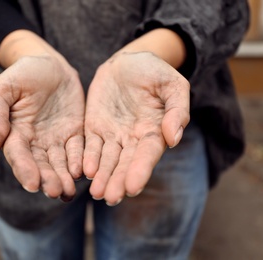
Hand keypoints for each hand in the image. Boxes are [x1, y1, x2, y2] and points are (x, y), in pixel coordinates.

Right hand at [0, 55, 84, 200]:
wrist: (50, 64)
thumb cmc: (23, 74)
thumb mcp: (3, 89)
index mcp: (15, 134)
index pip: (19, 156)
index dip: (25, 170)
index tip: (32, 185)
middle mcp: (35, 142)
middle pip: (41, 166)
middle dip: (48, 180)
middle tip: (56, 192)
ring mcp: (56, 140)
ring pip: (60, 164)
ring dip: (64, 178)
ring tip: (69, 192)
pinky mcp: (74, 134)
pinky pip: (78, 150)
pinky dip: (80, 161)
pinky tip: (82, 172)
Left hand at [83, 52, 189, 204]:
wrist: (127, 62)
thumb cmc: (154, 72)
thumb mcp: (172, 85)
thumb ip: (177, 110)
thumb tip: (172, 138)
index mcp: (153, 132)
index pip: (146, 155)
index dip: (140, 170)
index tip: (133, 187)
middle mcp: (132, 139)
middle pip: (125, 164)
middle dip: (118, 181)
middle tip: (110, 197)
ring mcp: (112, 135)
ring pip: (106, 160)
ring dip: (102, 177)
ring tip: (96, 193)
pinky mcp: (95, 128)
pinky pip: (90, 146)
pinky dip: (88, 159)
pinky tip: (84, 171)